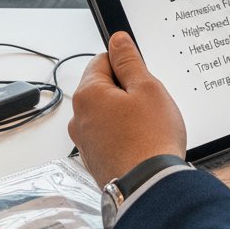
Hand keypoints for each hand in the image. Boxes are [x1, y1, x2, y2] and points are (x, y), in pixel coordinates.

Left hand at [68, 32, 186, 188]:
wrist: (149, 188)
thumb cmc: (150, 139)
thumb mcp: (146, 87)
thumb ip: (129, 60)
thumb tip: (117, 40)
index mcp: (88, 94)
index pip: (102, 59)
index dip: (127, 64)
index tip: (143, 76)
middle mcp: (78, 118)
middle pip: (104, 88)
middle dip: (127, 91)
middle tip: (151, 103)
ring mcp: (85, 142)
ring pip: (108, 114)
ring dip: (127, 114)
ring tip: (149, 126)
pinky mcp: (95, 160)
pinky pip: (110, 136)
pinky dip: (125, 135)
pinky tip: (144, 143)